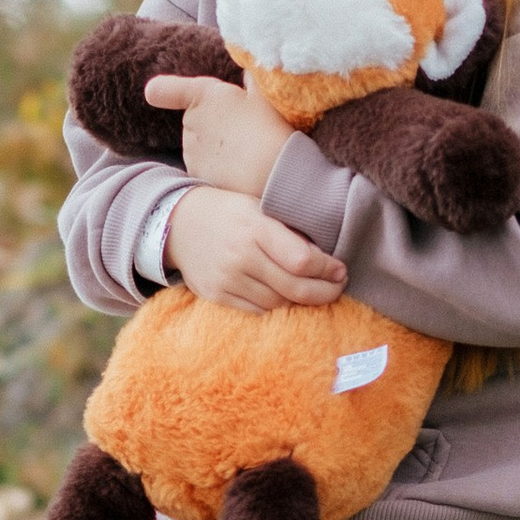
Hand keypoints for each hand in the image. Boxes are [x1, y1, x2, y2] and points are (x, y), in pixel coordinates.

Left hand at [142, 66, 290, 195]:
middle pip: (196, 121)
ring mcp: (191, 150)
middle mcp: (191, 121)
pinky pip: (204, 168)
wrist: (272, 171)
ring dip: (216, 148)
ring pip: (199, 146)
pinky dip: (217, 169)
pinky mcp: (196, 175)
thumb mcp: (265, 96)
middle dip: (213, 125)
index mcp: (205, 95)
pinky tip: (240, 169)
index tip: (152, 93)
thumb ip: (253, 81)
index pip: (170, 90)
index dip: (163, 90)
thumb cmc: (271, 127)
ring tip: (246, 151)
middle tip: (244, 131)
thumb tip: (248, 73)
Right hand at [165, 188, 347, 313]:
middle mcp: (240, 255)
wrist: (179, 224)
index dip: (327, 270)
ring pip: (278, 304)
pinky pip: (257, 312)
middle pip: (294, 288)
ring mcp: (226, 279)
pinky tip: (287, 299)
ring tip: (314, 293)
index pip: (302, 260)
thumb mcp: (259, 207)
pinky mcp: (216, 296)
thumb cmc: (230, 212)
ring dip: (301, 302)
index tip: (340, 270)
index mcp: (255, 226)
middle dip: (324, 292)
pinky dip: (276, 309)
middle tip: (337, 288)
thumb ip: (288, 231)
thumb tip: (326, 259)